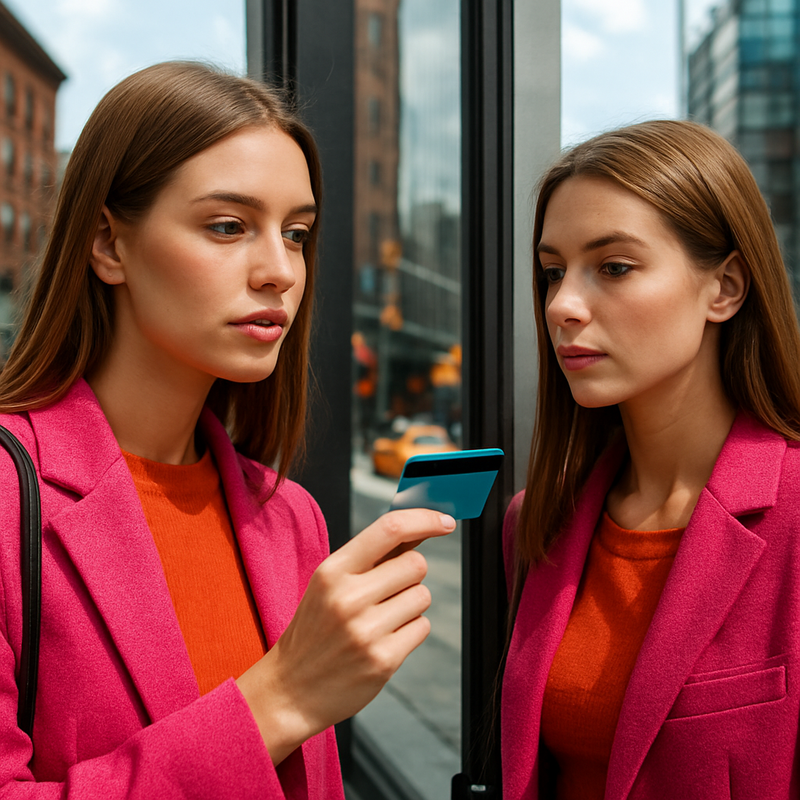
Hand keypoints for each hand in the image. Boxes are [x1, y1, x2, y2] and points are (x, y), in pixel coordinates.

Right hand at [236, 508, 455, 764]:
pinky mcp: (383, 660)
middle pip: (416, 564)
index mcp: (332, 571)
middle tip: (387, 591)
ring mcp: (366, 631)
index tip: (445, 520)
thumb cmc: (316, 629)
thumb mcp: (329, 584)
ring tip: (379, 620)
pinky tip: (383, 640)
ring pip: (422, 596)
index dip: (424, 519)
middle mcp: (348, 597)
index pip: (389, 529)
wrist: (290, 690)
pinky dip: (410, 631)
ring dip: (410, 605)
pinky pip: (422, 627)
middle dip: (411, 575)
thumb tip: (418, 528)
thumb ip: (372, 557)